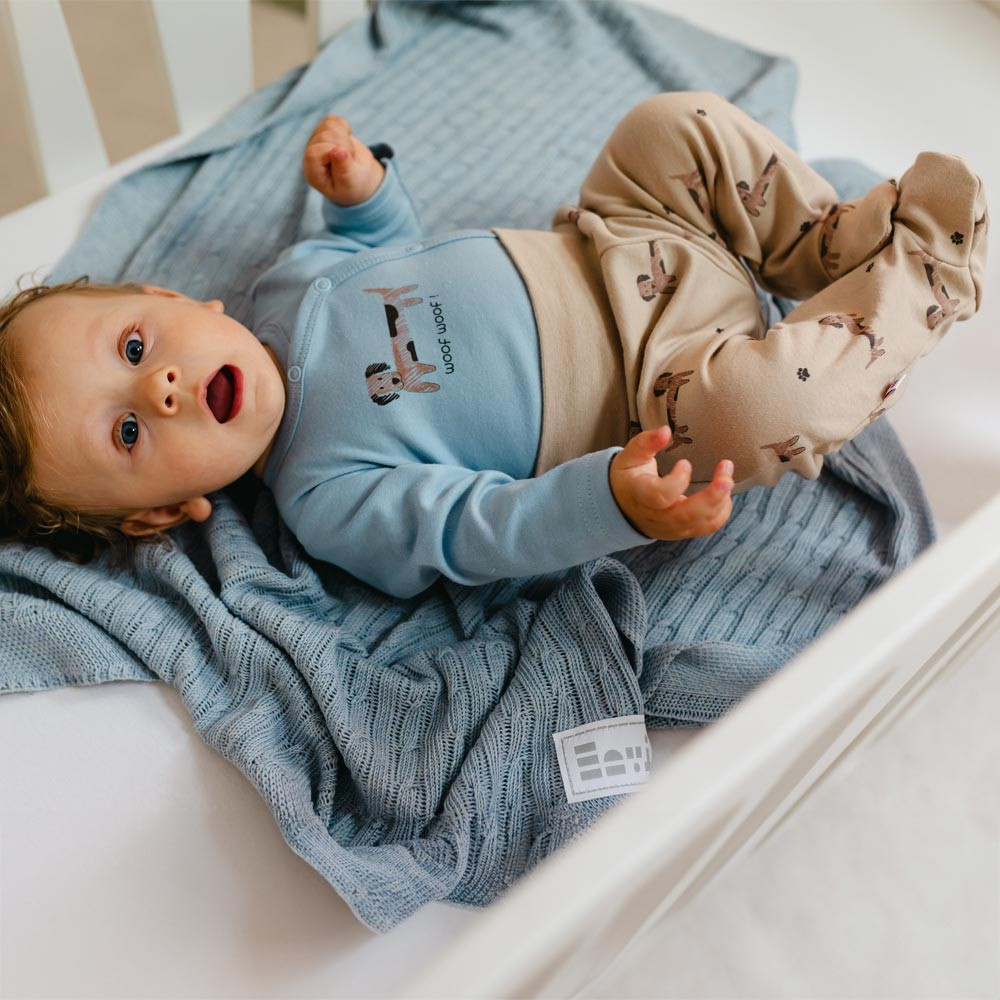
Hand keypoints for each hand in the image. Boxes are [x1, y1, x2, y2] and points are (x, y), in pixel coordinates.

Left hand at [302, 114, 385, 206]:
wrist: (359, 178)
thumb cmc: (353, 185)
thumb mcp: (350, 183)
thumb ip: (344, 170)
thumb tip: (338, 151)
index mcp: (313, 172)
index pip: (315, 153)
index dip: (333, 151)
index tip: (348, 159)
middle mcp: (310, 155)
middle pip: (325, 137)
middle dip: (344, 145)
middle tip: (351, 159)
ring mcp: (316, 141)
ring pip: (329, 126)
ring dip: (345, 137)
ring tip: (349, 152)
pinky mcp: (324, 130)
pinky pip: (333, 119)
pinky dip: (344, 127)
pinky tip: (346, 141)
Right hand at [610, 425, 734, 540]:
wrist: (624, 506)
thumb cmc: (630, 476)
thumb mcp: (631, 456)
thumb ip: (647, 442)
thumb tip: (665, 430)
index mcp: (640, 495)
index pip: (661, 495)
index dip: (678, 480)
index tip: (685, 463)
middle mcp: (656, 516)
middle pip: (688, 515)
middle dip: (713, 495)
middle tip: (726, 471)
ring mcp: (671, 528)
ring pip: (702, 523)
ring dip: (721, 500)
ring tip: (726, 476)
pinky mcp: (684, 532)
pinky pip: (709, 526)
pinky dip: (722, 510)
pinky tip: (723, 491)